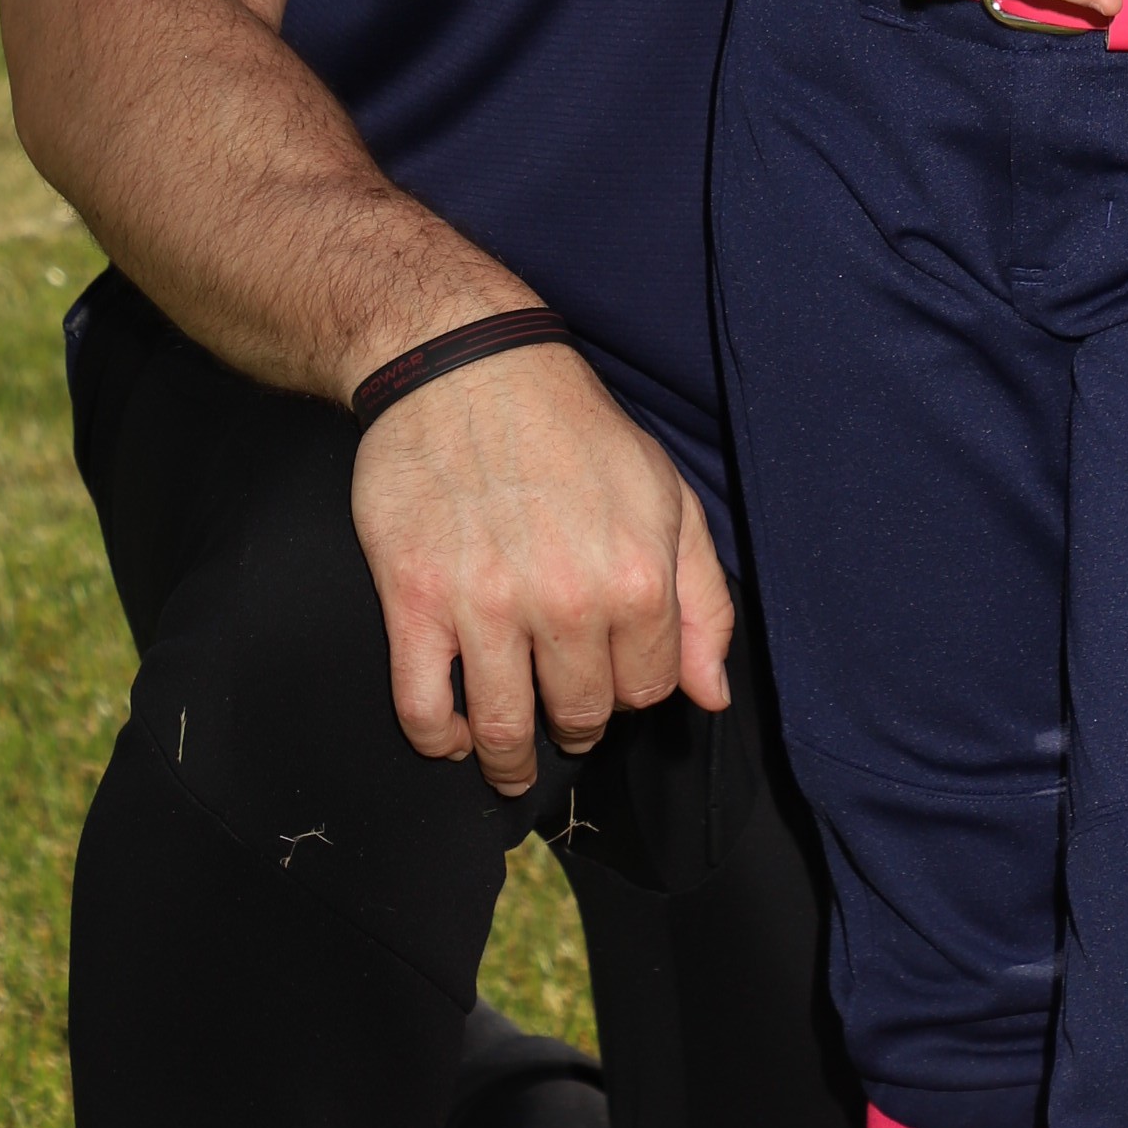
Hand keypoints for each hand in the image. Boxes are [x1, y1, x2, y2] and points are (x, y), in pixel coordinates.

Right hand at [350, 341, 733, 796]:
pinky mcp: (416, 599)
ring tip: (509, 759)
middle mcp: (567, 601)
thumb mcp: (666, 495)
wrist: (467, 366)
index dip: (634, 687)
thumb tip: (710, 696)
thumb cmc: (574, 430)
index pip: (650, 689)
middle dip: (578, 722)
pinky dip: (438, 740)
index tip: (613, 672)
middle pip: (582, 715)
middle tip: (564, 709)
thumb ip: (701, 601)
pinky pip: (423, 707)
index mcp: (638, 577)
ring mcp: (486, 605)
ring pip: (504, 730)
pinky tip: (452, 735)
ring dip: (509, 760)